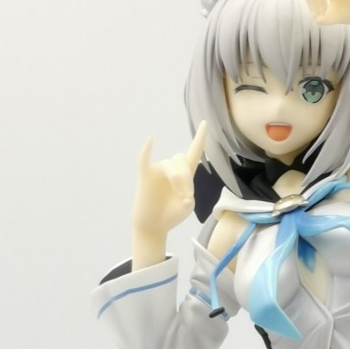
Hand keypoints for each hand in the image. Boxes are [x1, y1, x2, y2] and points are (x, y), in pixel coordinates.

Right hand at [132, 120, 207, 243]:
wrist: (153, 226)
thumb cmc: (171, 215)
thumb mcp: (186, 207)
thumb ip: (188, 197)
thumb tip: (182, 191)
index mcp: (185, 174)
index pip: (194, 152)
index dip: (200, 138)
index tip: (205, 122)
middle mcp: (171, 168)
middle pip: (182, 160)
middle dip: (188, 178)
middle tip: (186, 197)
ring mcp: (157, 170)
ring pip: (171, 165)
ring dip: (179, 180)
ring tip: (180, 198)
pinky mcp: (145, 176)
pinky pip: (144, 159)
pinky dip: (147, 150)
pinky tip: (151, 140)